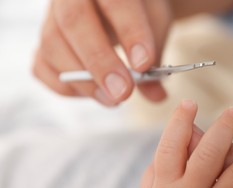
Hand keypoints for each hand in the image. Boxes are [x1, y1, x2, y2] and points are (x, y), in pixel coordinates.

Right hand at [32, 0, 232, 105]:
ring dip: (84, 81)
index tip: (144, 65)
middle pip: (74, 21)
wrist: (121, 7)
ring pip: (53, 45)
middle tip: (122, 92)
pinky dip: (67, 87)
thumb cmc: (137, 14)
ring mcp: (52, 17)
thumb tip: (157, 95)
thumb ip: (155, 58)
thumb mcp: (154, 26)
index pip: (114, 2)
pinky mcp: (44, 42)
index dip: (130, 33)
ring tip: (114, 99)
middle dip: (100, 62)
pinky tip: (94, 92)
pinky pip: (43, 67)